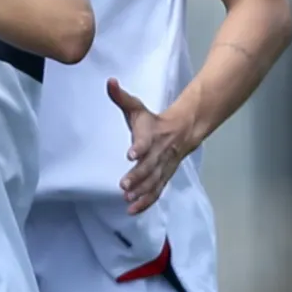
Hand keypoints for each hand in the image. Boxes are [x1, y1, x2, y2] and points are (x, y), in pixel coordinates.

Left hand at [106, 76, 200, 211]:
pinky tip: (132, 211)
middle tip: (123, 186)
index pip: (145, 141)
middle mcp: (158, 153)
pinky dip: (146, 202)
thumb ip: (121, 97)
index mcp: (151, 135)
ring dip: (141, 192)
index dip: (139, 147)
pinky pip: (156, 192)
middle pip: (149, 167)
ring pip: (153, 182)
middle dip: (137, 177)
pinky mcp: (162, 177)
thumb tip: (109, 81)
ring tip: (127, 200)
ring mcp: (162, 168)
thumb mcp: (136, 108)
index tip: (130, 154)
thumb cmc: (152, 121)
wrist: (183, 131)